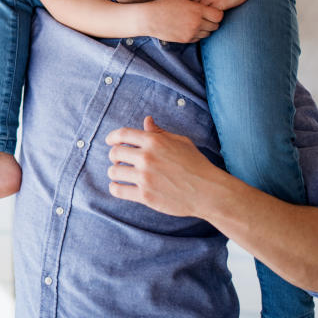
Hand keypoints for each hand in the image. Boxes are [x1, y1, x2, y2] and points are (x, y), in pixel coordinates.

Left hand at [104, 116, 218, 217]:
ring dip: (114, 172)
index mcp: (154, 141)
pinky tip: (118, 186)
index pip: (122, 134)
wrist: (208, 191)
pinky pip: (118, 190)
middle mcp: (147, 157)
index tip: (109, 141)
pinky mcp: (145, 196)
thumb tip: (147, 121)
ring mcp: (145, 177)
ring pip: (114, 171)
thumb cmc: (196, 164)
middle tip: (118, 160)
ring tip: (120, 173)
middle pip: (115, 153)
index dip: (112, 137)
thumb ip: (160, 132)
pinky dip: (115, 188)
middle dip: (114, 156)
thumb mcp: (180, 142)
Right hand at [136, 0, 223, 42]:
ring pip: (208, 33)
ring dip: (205, 28)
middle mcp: (197, 23)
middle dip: (212, 21)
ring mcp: (191, 33)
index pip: (219, 15)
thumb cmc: (164, 4)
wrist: (149, 19)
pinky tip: (189, 27)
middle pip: (215, 25)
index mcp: (197, 11)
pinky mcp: (186, 40)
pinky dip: (197, 34)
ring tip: (196, 21)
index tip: (210, 9)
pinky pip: (199, 38)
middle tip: (204, 16)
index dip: (216, 12)